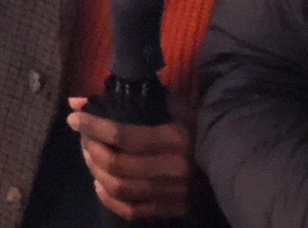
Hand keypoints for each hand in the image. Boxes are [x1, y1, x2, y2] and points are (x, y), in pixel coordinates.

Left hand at [68, 98, 192, 220]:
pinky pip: (132, 210)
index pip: (123, 135)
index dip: (92, 126)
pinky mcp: (174, 209)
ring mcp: (173, 193)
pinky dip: (109, 198)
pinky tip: (100, 183)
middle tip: (83, 138)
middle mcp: (173, 168)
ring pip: (120, 188)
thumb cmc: (195, 124)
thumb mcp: (170, 103)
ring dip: (96, 171)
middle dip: (92, 148)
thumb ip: (128, 98)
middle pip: (117, 163)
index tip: (74, 118)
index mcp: (174, 138)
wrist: (234, 157)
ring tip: (90, 156)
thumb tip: (79, 100)